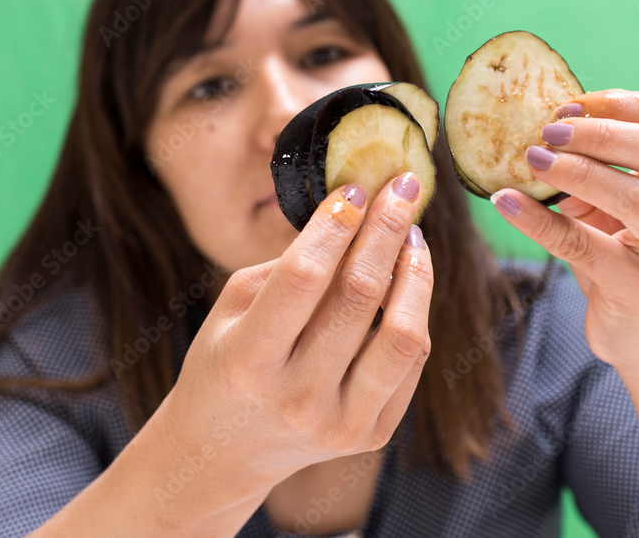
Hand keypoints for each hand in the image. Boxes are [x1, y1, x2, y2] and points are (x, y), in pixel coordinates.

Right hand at [153, 172, 432, 504]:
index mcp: (247, 361)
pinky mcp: (372, 436)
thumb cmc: (225, 363)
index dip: (335, 224)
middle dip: (386, 228)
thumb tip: (357, 211)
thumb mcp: (234, 309)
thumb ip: (291, 265)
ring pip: (403, 333)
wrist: (222, 452)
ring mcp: (340, 424)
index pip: (303, 277)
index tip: (356, 187)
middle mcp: (296, 398)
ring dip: (415, 271)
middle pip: (359, 296)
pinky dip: (416, 309)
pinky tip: (409, 276)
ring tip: (413, 233)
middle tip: (401, 187)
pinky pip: (412, 360)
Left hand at [490, 90, 638, 375]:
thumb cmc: (631, 250)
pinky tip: (507, 202)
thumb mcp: (627, 196)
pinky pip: (586, 247)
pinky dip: (540, 221)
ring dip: (579, 172)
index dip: (619, 104)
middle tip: (548, 131)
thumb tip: (547, 123)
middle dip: (602, 134)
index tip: (568, 105)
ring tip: (533, 159)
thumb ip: (605, 160)